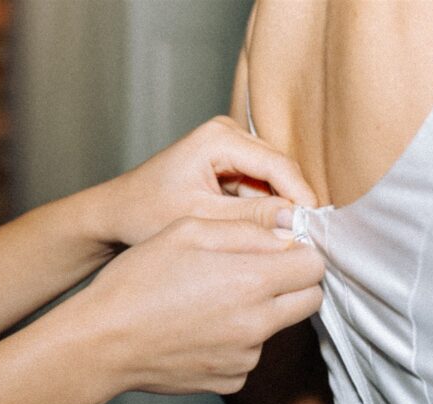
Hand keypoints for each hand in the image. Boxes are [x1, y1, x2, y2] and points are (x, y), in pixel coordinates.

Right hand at [68, 217, 323, 395]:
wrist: (102, 343)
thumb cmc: (137, 282)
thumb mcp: (187, 231)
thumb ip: (247, 230)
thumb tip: (288, 235)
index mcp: (251, 280)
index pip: (315, 266)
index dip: (301, 253)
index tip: (280, 251)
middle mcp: (257, 323)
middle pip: (310, 300)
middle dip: (294, 283)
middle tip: (257, 273)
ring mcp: (246, 357)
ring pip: (277, 328)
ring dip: (260, 314)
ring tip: (209, 304)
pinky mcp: (231, 381)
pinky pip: (249, 356)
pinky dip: (234, 343)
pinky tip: (199, 332)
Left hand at [96, 116, 317, 246]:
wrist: (116, 212)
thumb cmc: (144, 214)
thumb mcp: (200, 220)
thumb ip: (248, 220)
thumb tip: (295, 223)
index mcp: (218, 139)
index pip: (278, 164)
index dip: (301, 197)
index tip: (316, 230)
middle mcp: (227, 133)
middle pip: (279, 169)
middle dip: (292, 204)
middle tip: (307, 241)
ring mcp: (228, 146)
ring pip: (272, 180)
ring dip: (279, 208)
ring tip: (288, 242)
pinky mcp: (227, 163)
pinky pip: (258, 186)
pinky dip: (263, 209)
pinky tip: (267, 234)